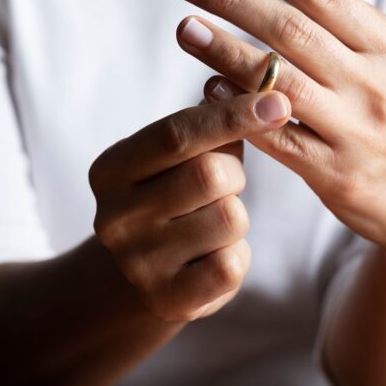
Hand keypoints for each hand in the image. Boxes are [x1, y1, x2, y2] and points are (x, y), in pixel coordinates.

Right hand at [89, 94, 290, 321]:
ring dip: (235, 214)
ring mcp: (137, 263)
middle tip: (221, 183)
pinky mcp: (167, 299)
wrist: (139, 272)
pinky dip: (236, 253)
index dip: (230, 115)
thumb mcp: (171, 159)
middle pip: (209, 175)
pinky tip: (212, 254)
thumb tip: (262, 86)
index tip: (276, 100)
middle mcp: (113, 218)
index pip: (174, 135)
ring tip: (210, 221)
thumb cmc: (167, 197)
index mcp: (109, 171)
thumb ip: (205, 125)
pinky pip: (232, 264)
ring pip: (229, 218)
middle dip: (233, 173)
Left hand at [171, 0, 385, 260]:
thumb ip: (361, 30)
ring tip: (185, 27)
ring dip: (225, 50)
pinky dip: (240, 111)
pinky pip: (278, 139)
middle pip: (291, 30)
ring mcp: (354, 131)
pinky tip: (209, 87)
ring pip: (278, 82)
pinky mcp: (335, 175)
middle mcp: (374, 84)